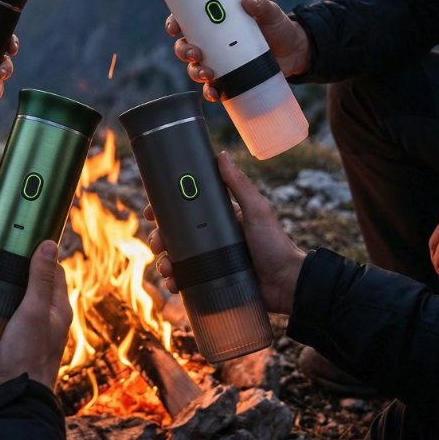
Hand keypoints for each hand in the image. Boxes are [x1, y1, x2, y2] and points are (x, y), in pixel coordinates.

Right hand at [0, 240, 71, 389]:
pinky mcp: (6, 353)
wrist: (17, 401)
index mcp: (55, 308)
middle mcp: (42, 321)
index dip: (29, 258)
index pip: (49, 272)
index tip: (7, 249)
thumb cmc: (29, 353)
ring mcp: (23, 337)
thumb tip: (48, 244)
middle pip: (14, 290)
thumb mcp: (34, 310)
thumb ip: (40, 278)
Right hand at [144, 150, 305, 314]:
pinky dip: (176, 283)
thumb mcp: (257, 210)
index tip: (151, 212)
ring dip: (164, 263)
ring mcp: (209, 262)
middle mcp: (210, 239)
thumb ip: (239, 185)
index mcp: (217, 219)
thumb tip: (221, 155)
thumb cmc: (275, 244)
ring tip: (167, 269)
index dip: (164, 211)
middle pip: (174, 236)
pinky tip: (175, 285)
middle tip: (157, 243)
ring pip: (176, 259)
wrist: (287, 284)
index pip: (184, 210)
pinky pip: (186, 282)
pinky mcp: (211, 283)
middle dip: (159, 239)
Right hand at [167, 0, 312, 101]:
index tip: (174, 27)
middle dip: (184, 51)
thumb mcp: (271, 13)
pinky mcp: (229, 80)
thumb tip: (247, 1)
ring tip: (207, 73)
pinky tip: (214, 92)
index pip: (187, 21)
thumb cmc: (278, 28)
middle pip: (185, 47)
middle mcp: (212, 44)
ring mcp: (219, 63)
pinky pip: (213, 88)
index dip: (175, 23)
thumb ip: (261, 5)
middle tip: (196, 53)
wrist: (295, 52)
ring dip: (195, 72)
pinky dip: (210, 92)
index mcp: (215, 24)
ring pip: (195, 69)